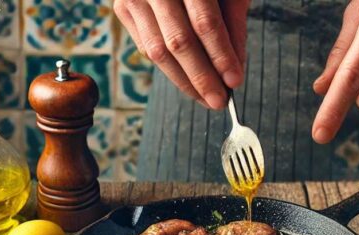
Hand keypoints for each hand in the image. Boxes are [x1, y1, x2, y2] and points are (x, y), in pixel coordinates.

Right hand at [114, 0, 249, 109]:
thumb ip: (233, 22)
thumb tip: (235, 69)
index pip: (204, 22)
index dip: (221, 55)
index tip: (236, 81)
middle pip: (178, 42)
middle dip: (202, 77)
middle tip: (220, 101)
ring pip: (157, 52)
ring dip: (184, 82)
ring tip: (206, 98)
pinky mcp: (122, 8)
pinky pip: (146, 48)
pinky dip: (169, 69)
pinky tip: (188, 81)